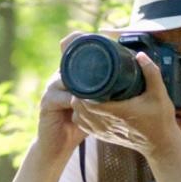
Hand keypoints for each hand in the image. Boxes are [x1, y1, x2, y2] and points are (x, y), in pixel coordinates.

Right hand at [34, 29, 126, 159]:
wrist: (58, 146)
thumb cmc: (79, 125)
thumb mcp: (96, 107)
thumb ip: (107, 94)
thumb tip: (133, 82)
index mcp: (72, 76)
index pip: (75, 51)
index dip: (84, 40)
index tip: (107, 35)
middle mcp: (59, 78)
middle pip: (69, 58)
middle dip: (84, 51)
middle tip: (106, 50)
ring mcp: (51, 89)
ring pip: (66, 76)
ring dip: (82, 78)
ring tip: (99, 78)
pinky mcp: (47, 104)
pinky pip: (60, 98)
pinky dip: (74, 99)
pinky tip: (84, 101)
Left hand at [69, 53, 180, 161]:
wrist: (160, 144)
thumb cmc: (160, 120)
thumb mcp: (159, 94)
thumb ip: (151, 73)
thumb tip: (140, 55)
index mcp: (117, 111)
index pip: (87, 101)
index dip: (81, 88)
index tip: (85, 76)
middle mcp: (107, 123)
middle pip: (79, 107)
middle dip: (78, 93)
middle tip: (83, 80)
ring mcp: (104, 131)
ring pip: (79, 117)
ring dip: (78, 105)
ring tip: (85, 93)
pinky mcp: (104, 137)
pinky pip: (84, 126)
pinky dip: (81, 116)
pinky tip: (87, 108)